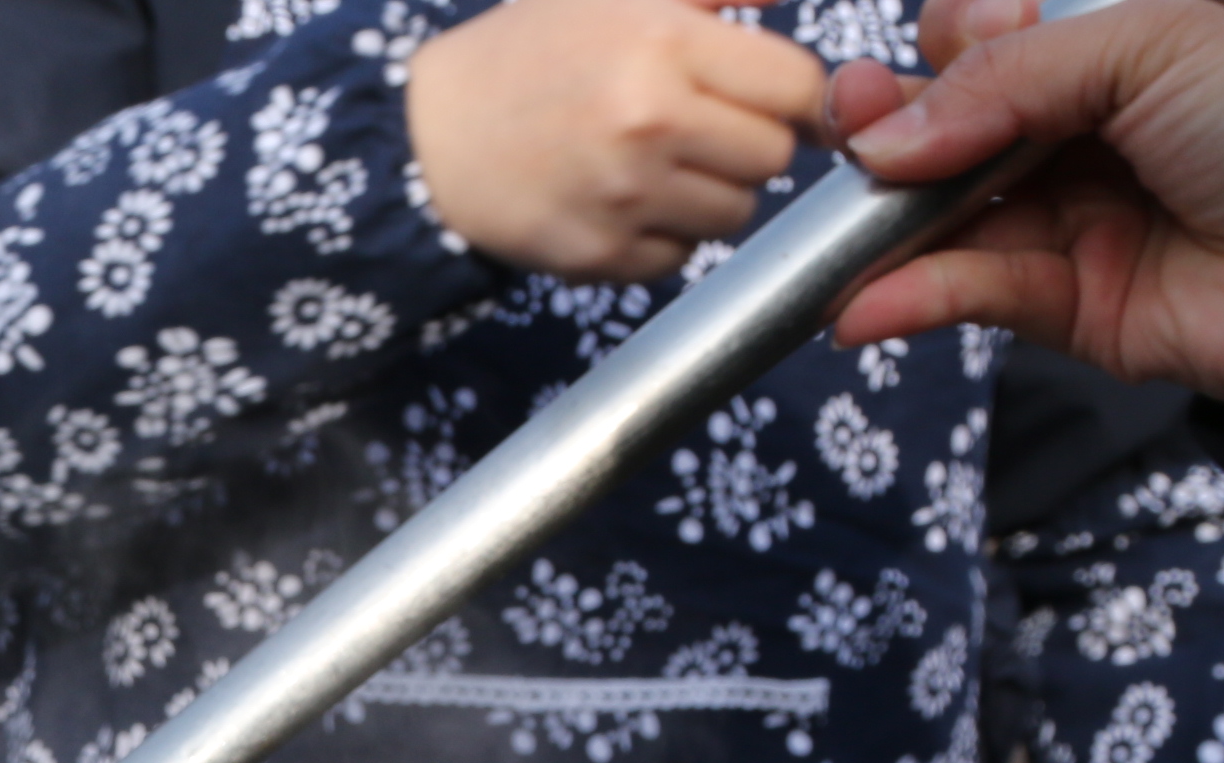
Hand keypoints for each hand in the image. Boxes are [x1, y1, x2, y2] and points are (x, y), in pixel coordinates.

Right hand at [406, 0, 828, 281]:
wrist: (426, 137)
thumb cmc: (528, 55)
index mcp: (666, 43)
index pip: (797, 87)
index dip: (795, 97)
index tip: (775, 103)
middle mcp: (650, 121)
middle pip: (772, 157)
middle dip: (747, 145)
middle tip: (702, 134)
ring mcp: (623, 195)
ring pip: (734, 214)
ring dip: (709, 196)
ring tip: (658, 170)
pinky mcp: (597, 254)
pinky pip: (677, 258)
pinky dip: (661, 238)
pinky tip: (621, 206)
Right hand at [829, 0, 1223, 403]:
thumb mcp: (1151, 46)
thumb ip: (1008, 77)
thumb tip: (883, 138)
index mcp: (1122, 51)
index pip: (1001, 39)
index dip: (960, 39)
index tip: (963, 41)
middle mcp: (1093, 133)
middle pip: (956, 127)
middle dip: (892, 124)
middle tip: (854, 122)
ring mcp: (1081, 219)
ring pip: (952, 216)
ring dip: (884, 222)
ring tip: (838, 220)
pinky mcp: (1077, 306)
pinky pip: (978, 295)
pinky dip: (917, 299)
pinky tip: (866, 302)